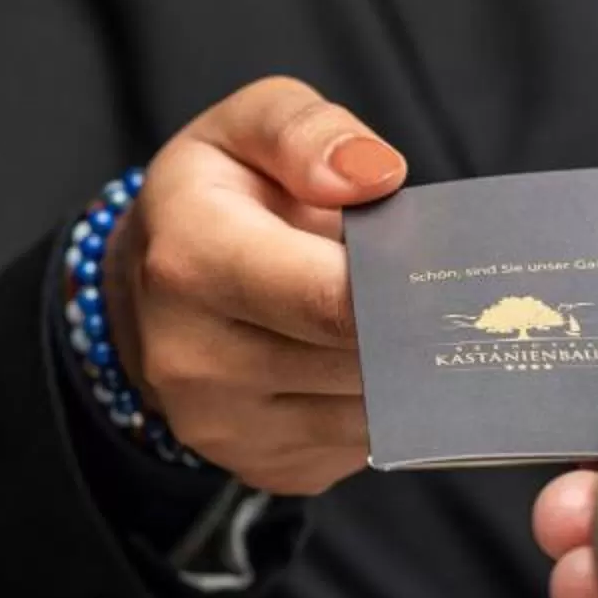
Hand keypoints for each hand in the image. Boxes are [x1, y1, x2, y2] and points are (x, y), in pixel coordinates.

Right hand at [107, 77, 407, 494]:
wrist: (144, 293)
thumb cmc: (210, 198)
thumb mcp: (244, 128)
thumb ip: (306, 131)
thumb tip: (377, 176)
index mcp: (190, 263)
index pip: (330, 298)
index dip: (405, 284)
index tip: (447, 263)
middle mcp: (195, 360)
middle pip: (362, 360)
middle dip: (418, 324)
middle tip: (453, 290)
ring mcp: (227, 429)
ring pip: (373, 411)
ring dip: (407, 367)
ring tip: (410, 319)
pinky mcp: (264, 469)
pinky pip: (362, 446)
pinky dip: (386, 405)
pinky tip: (372, 361)